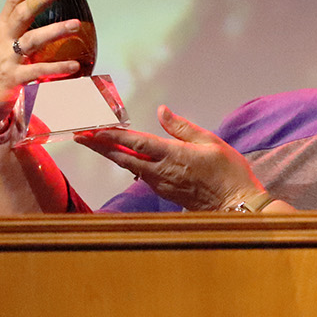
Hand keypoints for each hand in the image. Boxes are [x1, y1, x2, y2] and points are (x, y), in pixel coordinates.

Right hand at [0, 0, 85, 132]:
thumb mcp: (2, 41)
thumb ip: (18, 24)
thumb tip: (40, 2)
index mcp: (1, 28)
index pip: (13, 0)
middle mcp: (2, 40)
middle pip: (22, 14)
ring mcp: (7, 59)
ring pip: (31, 40)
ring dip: (54, 31)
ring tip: (75, 24)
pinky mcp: (13, 79)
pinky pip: (37, 71)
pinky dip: (56, 68)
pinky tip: (74, 66)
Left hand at [73, 105, 265, 210]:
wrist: (236, 205)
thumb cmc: (228, 173)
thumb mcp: (210, 142)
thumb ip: (182, 127)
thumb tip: (162, 111)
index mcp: (172, 156)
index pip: (134, 143)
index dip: (110, 136)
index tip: (91, 129)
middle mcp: (161, 172)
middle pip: (122, 158)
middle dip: (99, 145)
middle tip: (79, 134)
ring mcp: (161, 184)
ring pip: (129, 167)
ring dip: (111, 154)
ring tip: (95, 141)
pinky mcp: (164, 191)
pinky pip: (141, 175)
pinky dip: (128, 163)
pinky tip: (123, 156)